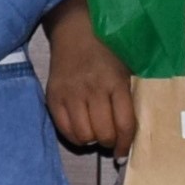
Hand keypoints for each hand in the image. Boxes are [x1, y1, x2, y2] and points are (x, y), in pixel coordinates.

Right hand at [44, 18, 136, 154]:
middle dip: (109, 142)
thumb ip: (128, 98)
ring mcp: (71, 94)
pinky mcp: (53, 97)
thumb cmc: (106, 50)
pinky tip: (80, 130)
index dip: (126, 144)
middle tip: (110, 138)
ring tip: (94, 132)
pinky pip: (64, 129)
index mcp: (115, 82)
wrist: (75, 31)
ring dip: (91, 140)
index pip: (124, 124)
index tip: (124, 153)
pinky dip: (74, 136)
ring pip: (83, 135)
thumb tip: (130, 133)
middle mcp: (93, 90)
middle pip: (103, 133)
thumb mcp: (125, 69)